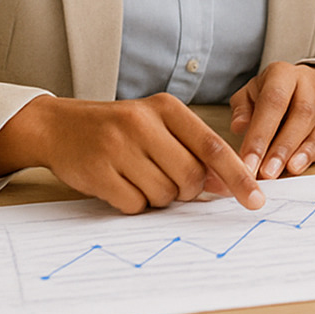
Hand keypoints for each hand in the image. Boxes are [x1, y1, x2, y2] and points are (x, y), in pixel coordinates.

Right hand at [0, 94, 263, 214]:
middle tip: (170, 181)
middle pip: (190, 176)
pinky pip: (135, 205)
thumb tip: (226, 185)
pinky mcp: (98, 171)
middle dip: (187, 190)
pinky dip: (135, 203)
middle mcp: (143, 122)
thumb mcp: (157, 125)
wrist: (59, 127)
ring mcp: (118, 147)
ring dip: (158, 196)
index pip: (212, 146)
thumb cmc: (118, 129)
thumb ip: (192, 149)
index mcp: (166, 108)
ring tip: (138, 176)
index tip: (255, 198)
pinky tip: (121, 185)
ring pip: (164, 194)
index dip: (237, 175)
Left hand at [230, 62, 314, 179]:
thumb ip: (243, 107)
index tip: (248, 162)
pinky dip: (314, 156)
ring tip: (283, 173)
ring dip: (299, 154)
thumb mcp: (254, 91)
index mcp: (283, 75)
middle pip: (300, 115)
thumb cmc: (278, 93)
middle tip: (266, 172)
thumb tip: (239, 126)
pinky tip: (299, 167)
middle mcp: (310, 85)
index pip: (273, 101)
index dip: (260, 133)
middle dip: (282, 147)